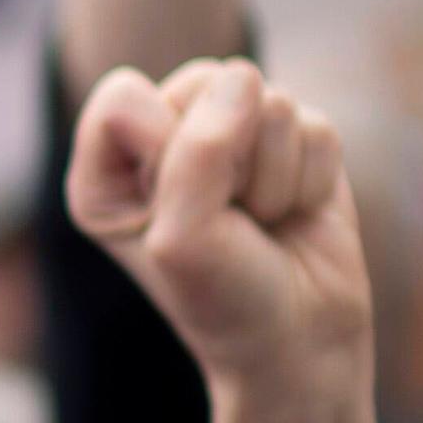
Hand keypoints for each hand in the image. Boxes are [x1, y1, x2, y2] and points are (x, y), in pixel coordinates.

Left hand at [67, 58, 385, 422]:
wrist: (300, 343)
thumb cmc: (225, 300)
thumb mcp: (186, 237)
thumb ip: (198, 152)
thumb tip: (245, 78)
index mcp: (105, 167)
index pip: (124, 97)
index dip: (166, 147)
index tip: (179, 210)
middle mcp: (163, 141)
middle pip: (203, 83)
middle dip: (232, 159)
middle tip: (234, 222)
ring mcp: (231, 137)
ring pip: (268, 100)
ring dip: (276, 175)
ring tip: (263, 223)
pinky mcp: (293, 143)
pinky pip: (317, 125)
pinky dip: (313, 178)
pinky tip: (296, 214)